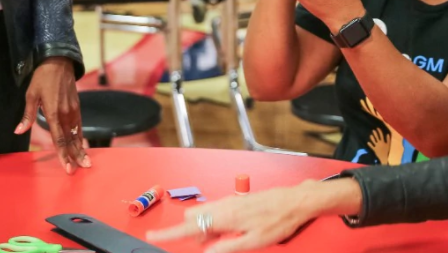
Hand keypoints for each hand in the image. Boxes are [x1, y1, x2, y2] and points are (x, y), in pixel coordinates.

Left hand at [14, 57, 90, 174]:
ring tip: (86, 162)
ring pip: (77, 134)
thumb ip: (27, 115)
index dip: (62, 154)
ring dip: (81, 149)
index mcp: (53, 112)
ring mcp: (73, 110)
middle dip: (74, 156)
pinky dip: (81, 137)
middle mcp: (65, 114)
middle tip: (78, 170)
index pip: (59, 139)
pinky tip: (82, 145)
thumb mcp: (31, 95)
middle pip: (70, 140)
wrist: (59, 62)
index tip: (66, 166)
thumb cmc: (42, 78)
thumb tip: (18, 131)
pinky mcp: (77, 106)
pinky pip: (80, 126)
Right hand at [148, 181, 325, 252]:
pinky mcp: (237, 200)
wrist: (296, 201)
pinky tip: (231, 230)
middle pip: (193, 218)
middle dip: (192, 233)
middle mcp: (223, 205)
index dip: (169, 233)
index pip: (189, 227)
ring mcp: (230, 201)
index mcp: (224, 217)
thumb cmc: (277, 222)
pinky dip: (215, 223)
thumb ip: (226, 248)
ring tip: (223, 239)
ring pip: (205, 214)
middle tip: (207, 244)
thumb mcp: (253, 242)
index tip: (152, 235)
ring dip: (205, 228)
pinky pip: (216, 211)